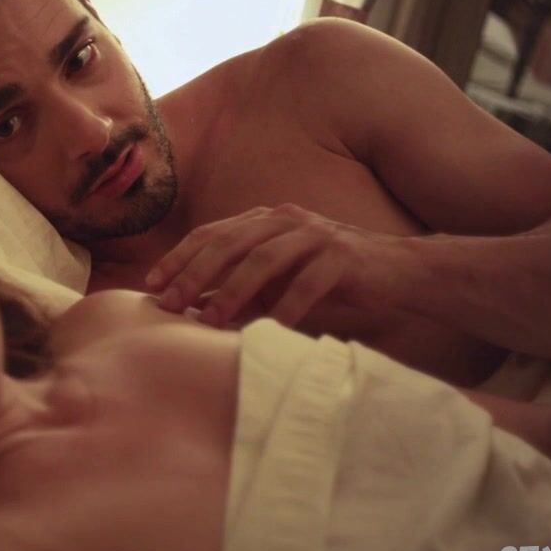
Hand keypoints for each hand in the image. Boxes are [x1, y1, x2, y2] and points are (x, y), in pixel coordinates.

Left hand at [145, 204, 400, 327]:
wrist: (398, 279)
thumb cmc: (330, 284)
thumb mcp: (277, 284)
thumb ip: (241, 287)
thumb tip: (191, 307)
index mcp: (265, 222)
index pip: (211, 234)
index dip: (178, 258)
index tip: (152, 287)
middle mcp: (286, 221)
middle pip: (229, 243)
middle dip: (195, 274)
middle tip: (171, 305)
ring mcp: (316, 235)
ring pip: (264, 259)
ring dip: (233, 292)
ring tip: (211, 321)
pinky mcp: (345, 256)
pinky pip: (309, 281)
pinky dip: (287, 306)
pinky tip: (271, 330)